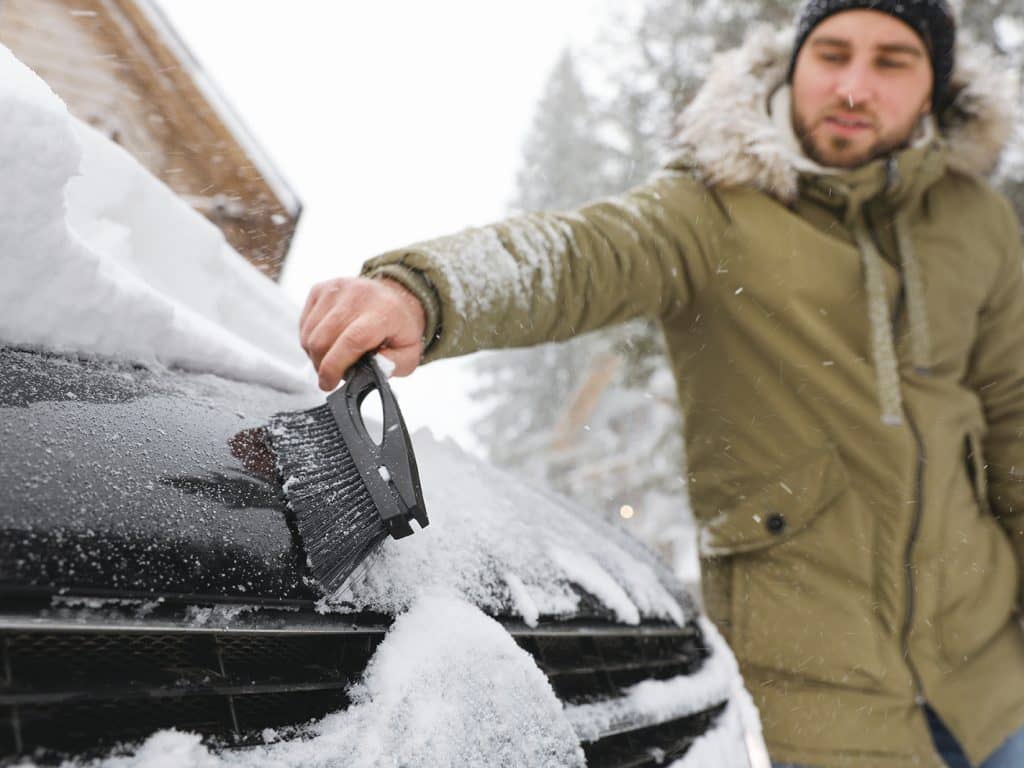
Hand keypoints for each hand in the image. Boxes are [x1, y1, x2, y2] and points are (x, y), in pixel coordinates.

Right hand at [299, 277, 425, 390]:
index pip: (351, 341)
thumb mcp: (409, 353)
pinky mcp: (321, 288)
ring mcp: (337, 289)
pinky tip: (328, 342)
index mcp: (384, 312)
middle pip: (323, 339)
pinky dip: (311, 339)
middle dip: (322, 366)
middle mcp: (358, 295)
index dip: (334, 367)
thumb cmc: (400, 328)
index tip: (328, 384)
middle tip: (332, 375)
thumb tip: (367, 370)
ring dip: (315, 354)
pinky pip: (304, 323)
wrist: (396, 297)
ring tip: (332, 358)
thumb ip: (390, 365)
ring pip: (310, 333)